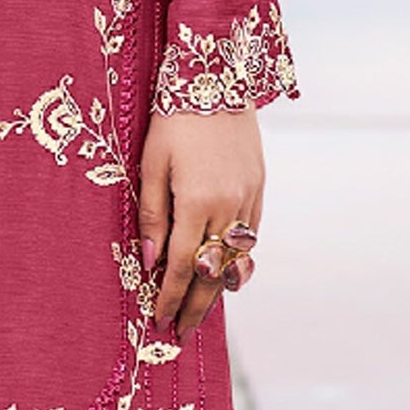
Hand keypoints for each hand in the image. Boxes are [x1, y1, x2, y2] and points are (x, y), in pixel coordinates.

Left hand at [137, 107, 264, 337]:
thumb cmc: (172, 119)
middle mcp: (230, 206)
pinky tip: (228, 272)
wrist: (216, 77)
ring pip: (237, 257)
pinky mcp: (260, 186)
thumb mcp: (150, 165)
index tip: (160, 320)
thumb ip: (152, 216)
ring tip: (203, 311)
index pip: (184, 266)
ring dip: (220, 288)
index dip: (171, 297)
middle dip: (197, 306)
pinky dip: (239, 258)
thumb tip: (149, 260)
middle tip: (181, 331)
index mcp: (198, 202)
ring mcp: (250, 197)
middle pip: (215, 272)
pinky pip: (250, 234)